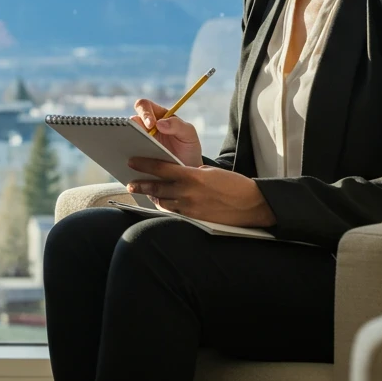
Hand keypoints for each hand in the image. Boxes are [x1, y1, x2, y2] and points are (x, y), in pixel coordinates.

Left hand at [125, 158, 276, 226]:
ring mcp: (189, 207)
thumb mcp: (209, 172)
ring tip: (144, 192)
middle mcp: (187, 192)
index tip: (132, 162)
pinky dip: (165, 206)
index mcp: (191, 176)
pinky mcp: (194, 218)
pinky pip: (173, 211)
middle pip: (157, 187)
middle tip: (130, 183)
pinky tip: (161, 202)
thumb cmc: (233, 184)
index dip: (144, 165)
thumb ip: (190, 173)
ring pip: (163, 201)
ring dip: (152, 196)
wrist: (251, 204)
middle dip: (141, 184)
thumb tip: (177, 175)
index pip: (161, 169)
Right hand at [131, 98, 203, 166]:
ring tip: (134, 150)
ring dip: (128, 141)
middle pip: (131, 120)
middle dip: (133, 126)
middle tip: (140, 137)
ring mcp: (139, 140)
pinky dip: (128, 154)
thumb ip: (177, 125)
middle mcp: (145, 126)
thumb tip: (159, 123)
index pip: (144, 105)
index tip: (151, 125)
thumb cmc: (188, 147)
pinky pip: (127, 152)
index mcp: (158, 116)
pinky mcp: (136, 155)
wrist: (187, 168)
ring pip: (126, 136)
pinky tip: (133, 162)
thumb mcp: (189, 134)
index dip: (144, 112)